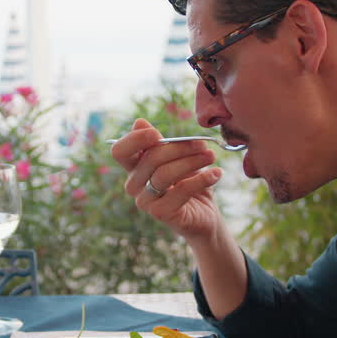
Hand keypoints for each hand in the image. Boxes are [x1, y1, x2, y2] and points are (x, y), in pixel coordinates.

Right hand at [110, 118, 224, 241]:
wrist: (204, 215)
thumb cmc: (189, 183)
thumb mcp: (177, 158)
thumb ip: (160, 143)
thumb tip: (139, 122)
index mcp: (134, 167)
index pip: (120, 151)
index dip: (134, 140)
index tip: (157, 133)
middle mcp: (134, 185)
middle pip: (151, 158)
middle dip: (180, 147)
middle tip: (203, 145)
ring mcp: (145, 201)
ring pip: (164, 174)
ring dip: (192, 162)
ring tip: (211, 156)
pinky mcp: (161, 213)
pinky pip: (181, 191)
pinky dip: (201, 179)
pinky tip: (216, 173)